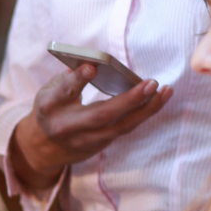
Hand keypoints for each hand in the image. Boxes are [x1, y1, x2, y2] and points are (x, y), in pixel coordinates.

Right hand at [10, 65, 172, 189]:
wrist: (45, 148)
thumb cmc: (51, 109)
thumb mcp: (49, 90)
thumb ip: (69, 77)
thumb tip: (95, 62)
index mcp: (50, 106)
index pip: (65, 92)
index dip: (78, 80)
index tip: (93, 67)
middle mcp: (67, 125)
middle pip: (101, 114)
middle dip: (129, 100)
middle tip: (151, 83)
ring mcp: (85, 139)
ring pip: (120, 126)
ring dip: (146, 109)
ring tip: (165, 91)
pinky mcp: (99, 145)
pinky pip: (125, 128)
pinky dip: (143, 114)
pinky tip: (158, 100)